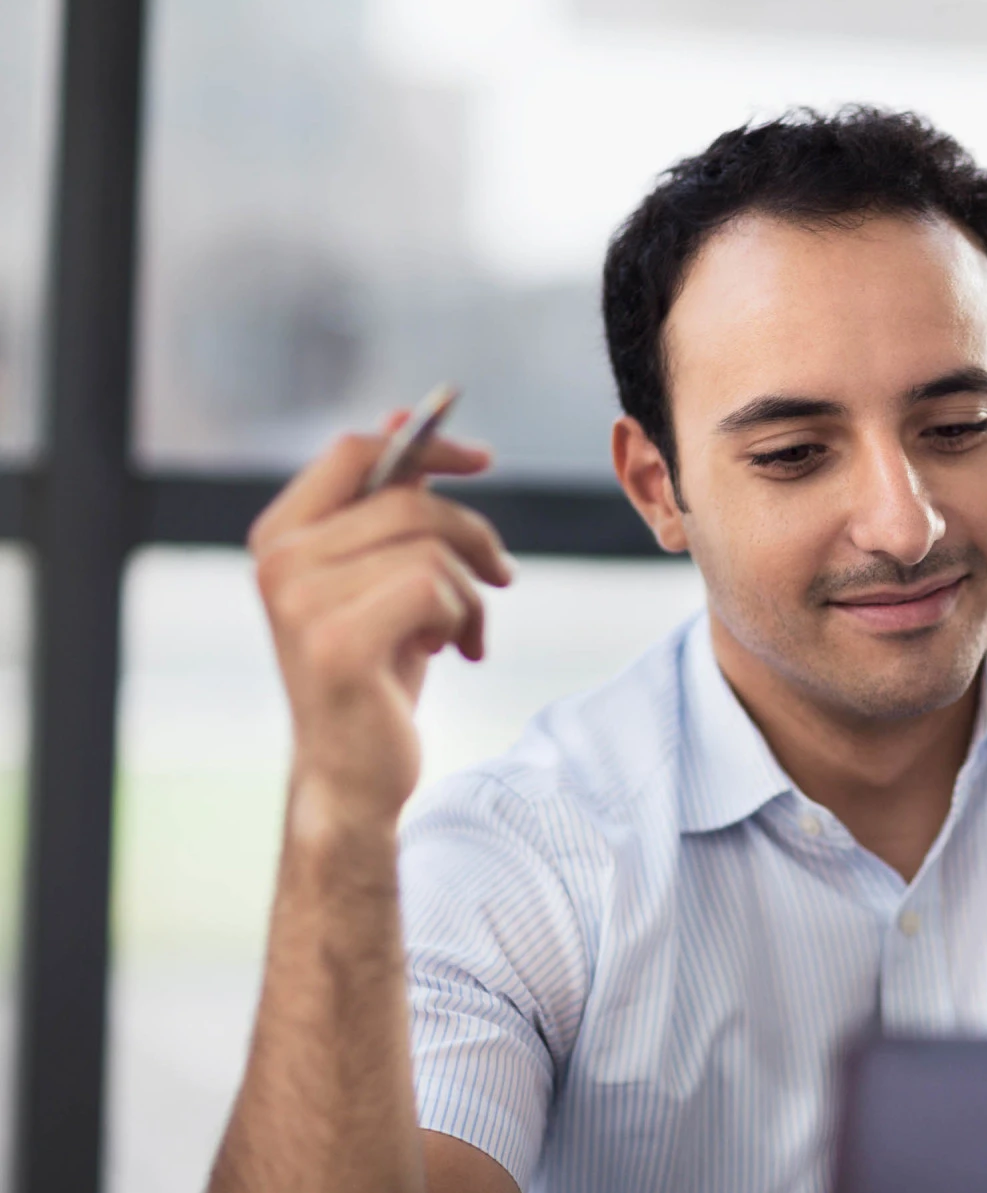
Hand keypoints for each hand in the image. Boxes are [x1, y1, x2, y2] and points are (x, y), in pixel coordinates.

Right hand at [250, 420, 513, 835]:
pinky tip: (456, 654)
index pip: (354, 452)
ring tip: (461, 632)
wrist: (353, 773)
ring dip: (470, 592)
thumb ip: (388, 502)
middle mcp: (278, 562)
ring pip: (429, 548)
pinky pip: (434, 590)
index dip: (426, 446)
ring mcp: (300, 601)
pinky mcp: (336, 642)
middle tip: (503, 574)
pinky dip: (465, 619)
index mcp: (280, 535)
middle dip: (473, 535)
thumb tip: (403, 419)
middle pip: (409, 501)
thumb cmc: (375, 669)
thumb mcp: (384, 574)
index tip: (483, 460)